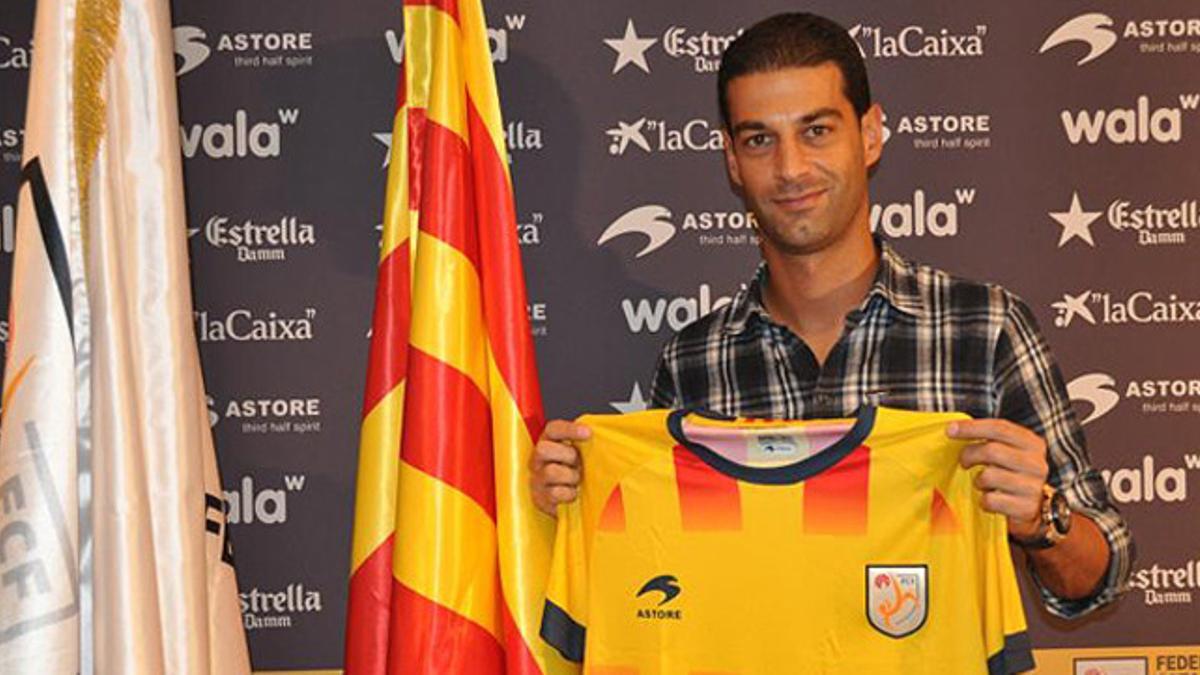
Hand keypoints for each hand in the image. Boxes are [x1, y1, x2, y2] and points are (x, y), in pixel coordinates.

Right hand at [530, 420, 589, 515]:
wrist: (566, 500)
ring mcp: (537, 478)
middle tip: (579, 463)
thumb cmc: (575, 471)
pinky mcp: (540, 497)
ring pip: (550, 472)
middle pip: (544, 449)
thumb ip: (585, 444)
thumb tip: (604, 439)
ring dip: (570, 476)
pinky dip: (569, 493)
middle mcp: (538, 459)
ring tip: (577, 480)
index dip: (569, 429)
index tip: (588, 433)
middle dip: (567, 455)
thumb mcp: (579, 454)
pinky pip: (555, 493)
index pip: (553, 429)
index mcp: (549, 442)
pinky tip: (574, 493)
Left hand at [947, 419, 1048, 539]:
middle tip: (964, 461)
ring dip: (978, 481)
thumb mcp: (1008, 452)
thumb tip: (953, 429)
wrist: (1035, 510)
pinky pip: (990, 500)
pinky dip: (983, 500)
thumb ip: (989, 439)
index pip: (999, 428)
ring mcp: (1033, 487)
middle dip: (969, 454)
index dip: (972, 427)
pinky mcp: (1026, 508)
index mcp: (1032, 443)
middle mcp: (1036, 463)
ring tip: (983, 483)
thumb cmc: (1012, 475)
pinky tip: (990, 499)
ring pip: (989, 476)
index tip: (950, 430)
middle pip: (992, 450)